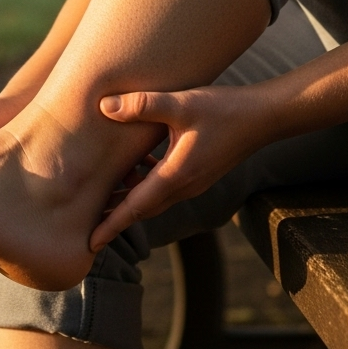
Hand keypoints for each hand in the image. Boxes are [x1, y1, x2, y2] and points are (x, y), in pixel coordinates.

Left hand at [90, 85, 266, 250]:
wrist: (263, 117)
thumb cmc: (223, 109)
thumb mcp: (180, 104)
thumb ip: (142, 105)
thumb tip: (105, 107)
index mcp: (176, 176)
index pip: (136, 208)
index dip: (111, 226)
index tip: (90, 244)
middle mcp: (184, 186)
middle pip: (141, 209)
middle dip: (113, 217)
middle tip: (84, 221)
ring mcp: (193, 182)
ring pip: (153, 199)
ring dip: (128, 198)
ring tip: (101, 192)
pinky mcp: (198, 173)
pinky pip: (165, 186)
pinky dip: (145, 182)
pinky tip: (137, 161)